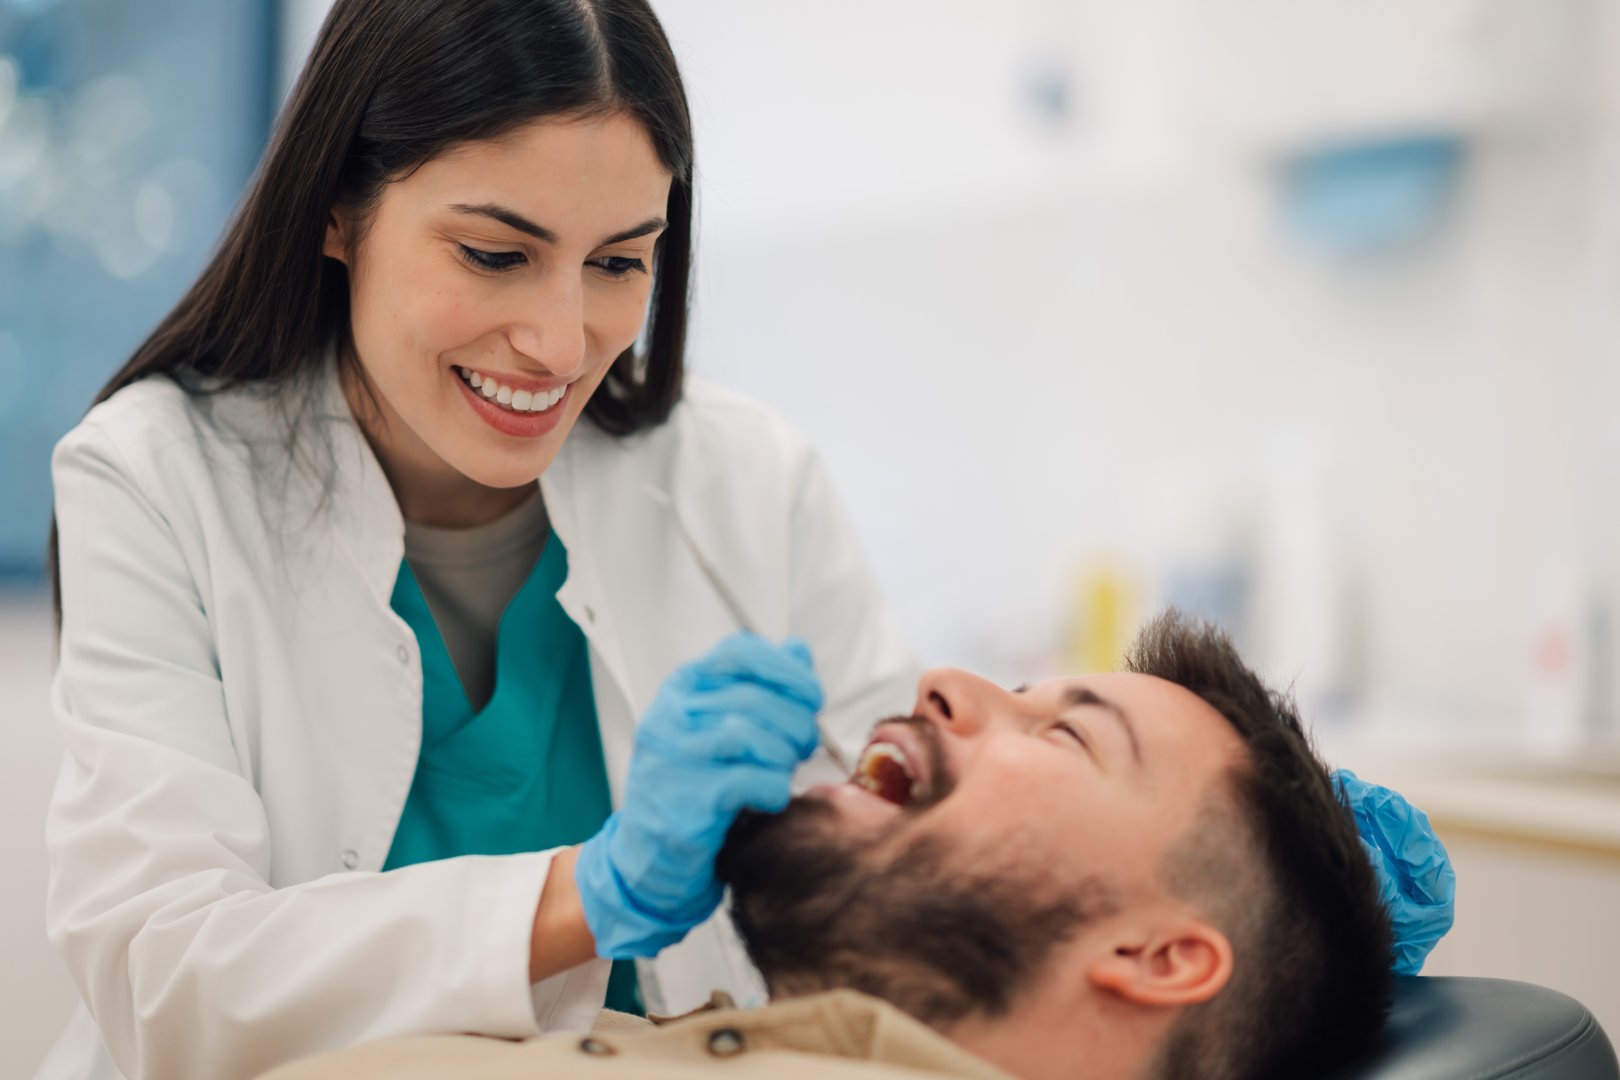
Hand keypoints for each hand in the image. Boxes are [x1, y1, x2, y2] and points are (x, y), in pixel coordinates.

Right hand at [575, 632, 823, 957]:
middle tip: (804, 745)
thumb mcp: (722, 726)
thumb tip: (797, 649)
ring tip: (783, 770)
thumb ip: (761, 687)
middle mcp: (670, 716)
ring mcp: (673, 758)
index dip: (785, 670)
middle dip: (795, 721)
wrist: (649, 855)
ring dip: (783, 755)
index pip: (739, 653)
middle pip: (753, 697)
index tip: (811, 695)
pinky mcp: (686, 801)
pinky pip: (750, 780)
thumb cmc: (694, 785)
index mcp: (682, 688)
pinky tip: (769, 797)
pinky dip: (773, 788)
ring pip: (751, 735)